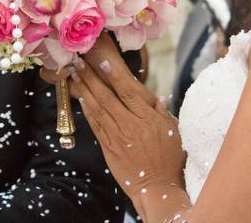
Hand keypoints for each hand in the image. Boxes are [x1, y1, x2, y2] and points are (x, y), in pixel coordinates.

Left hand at [48, 34, 186, 204]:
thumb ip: (162, 113)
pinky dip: (88, 111)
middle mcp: (131, 126)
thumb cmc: (170, 159)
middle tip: (79, 63)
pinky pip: (96, 126)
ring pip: (98, 109)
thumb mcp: (174, 132)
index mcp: (149, 119)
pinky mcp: (109, 148)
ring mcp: (118, 138)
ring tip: (75, 75)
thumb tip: (155, 97)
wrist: (157, 189)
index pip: (128, 93)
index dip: (114, 76)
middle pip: (108, 97)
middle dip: (92, 78)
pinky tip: (81, 99)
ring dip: (85, 90)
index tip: (102, 62)